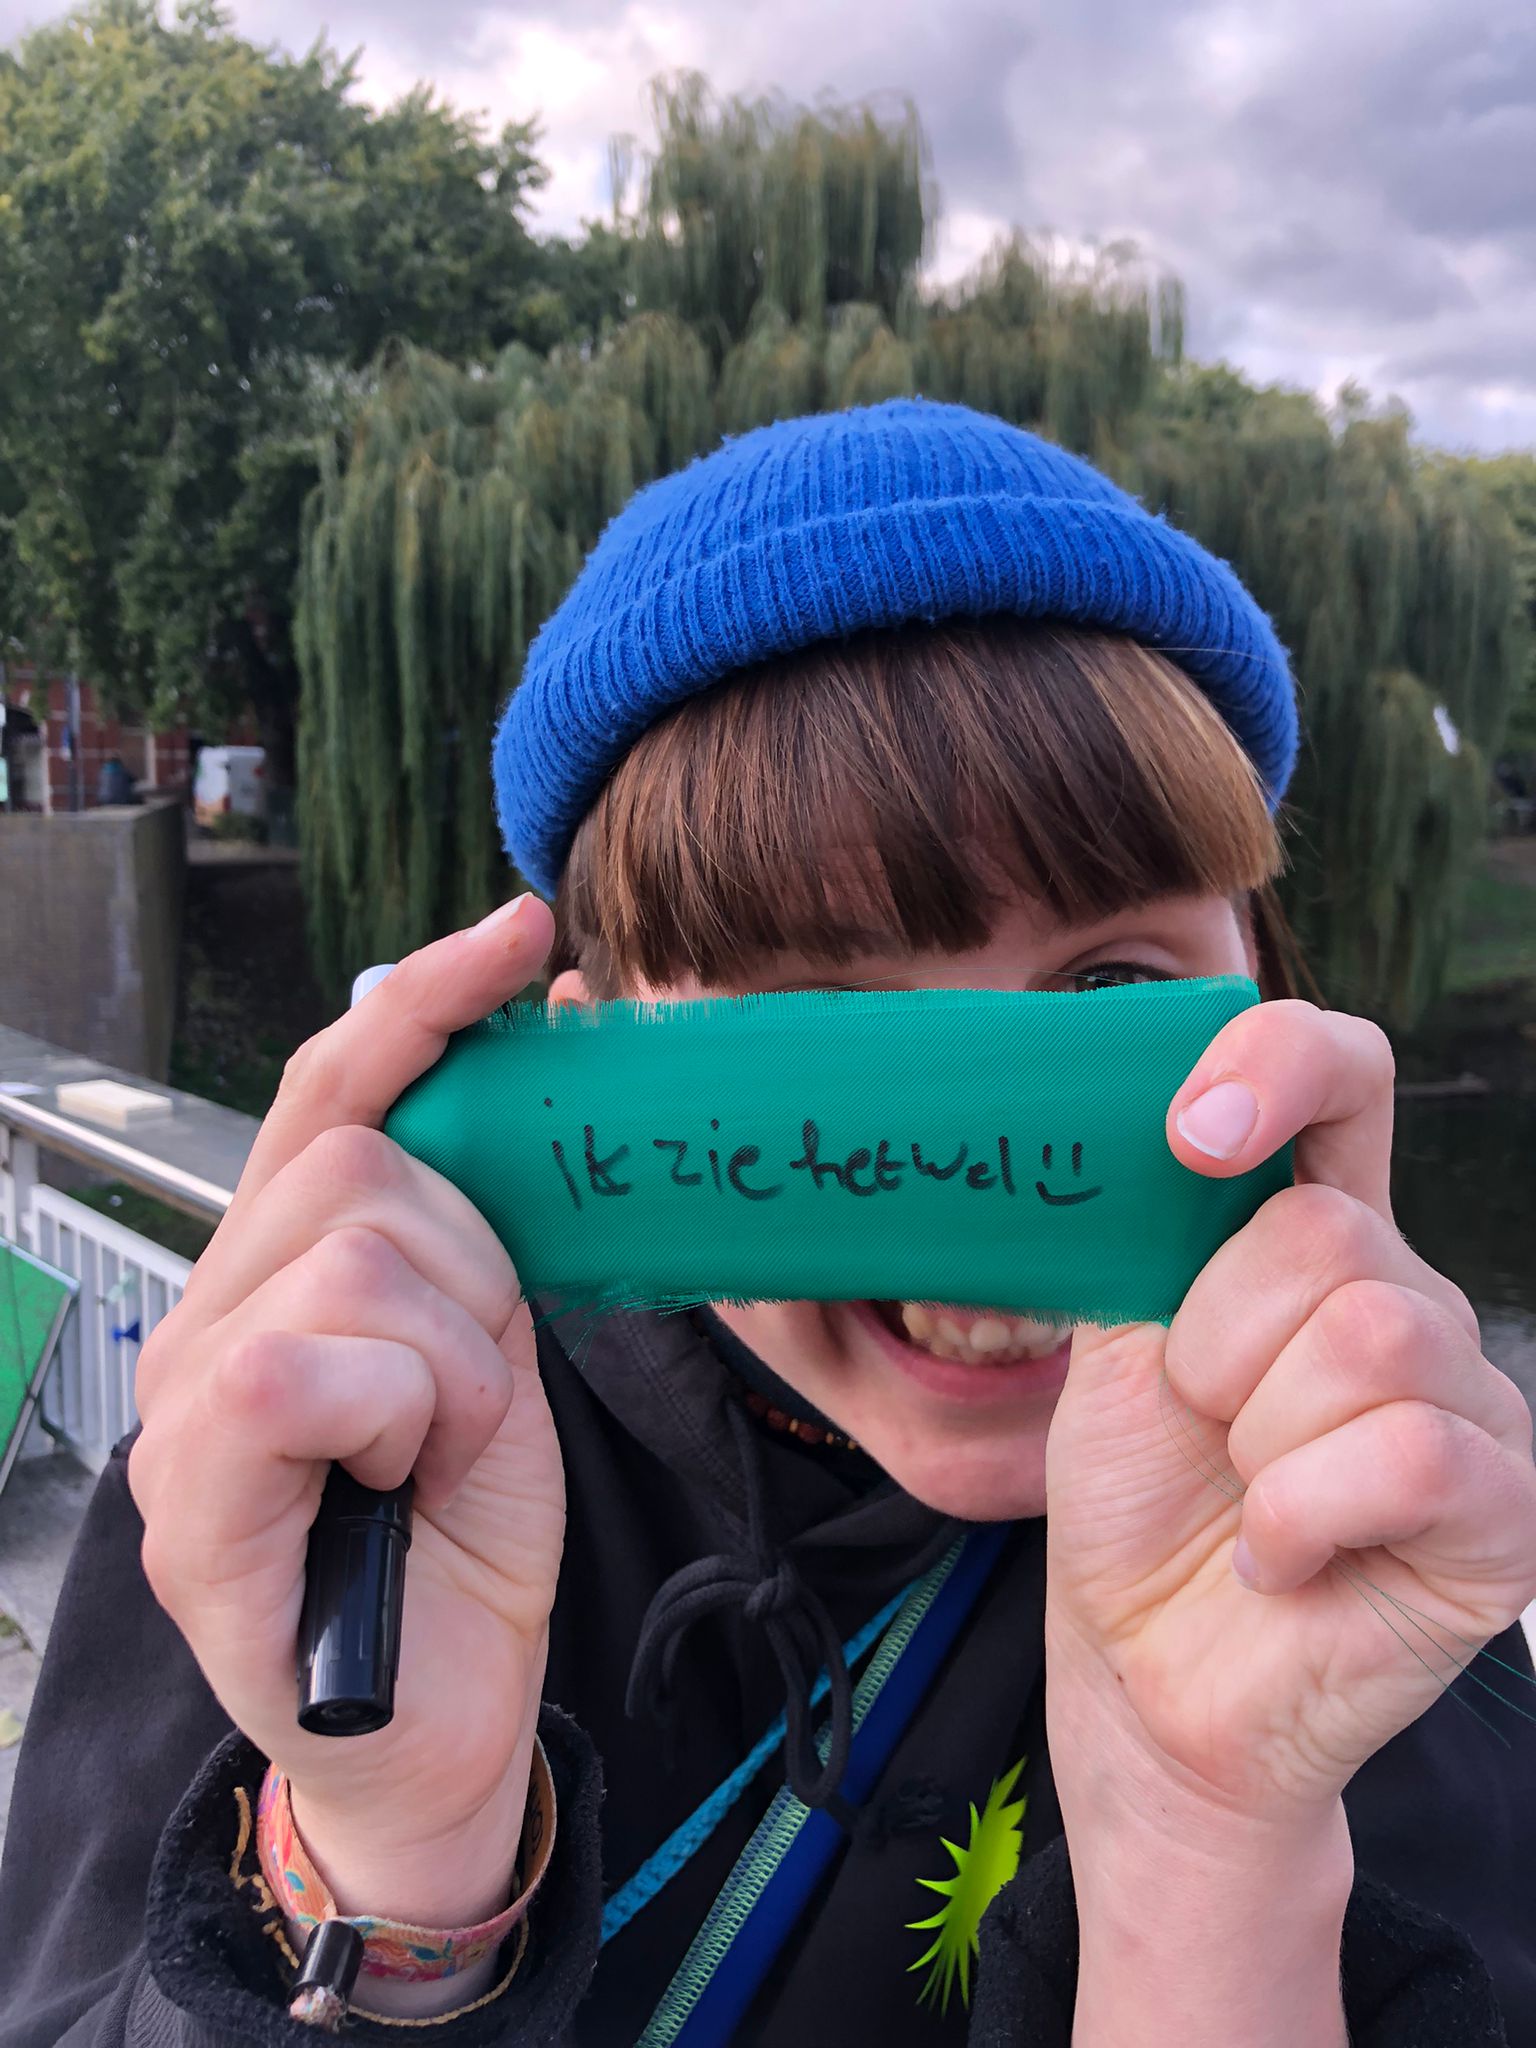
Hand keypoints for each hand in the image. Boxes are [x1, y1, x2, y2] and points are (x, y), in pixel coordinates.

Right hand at [128, 896, 564, 1993]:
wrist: (441, 1726)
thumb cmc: (461, 1540)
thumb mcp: (491, 1355)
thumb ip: (468, 1236)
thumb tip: (517, 1064)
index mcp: (277, 1268)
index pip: (329, 1089)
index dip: (424, 1004)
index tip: (524, 934)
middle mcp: (208, 1313)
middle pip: (357, 1161)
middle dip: (470, 1260)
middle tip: (475, 1383)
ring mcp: (183, 1400)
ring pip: (354, 1254)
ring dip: (453, 1356)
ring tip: (439, 1450)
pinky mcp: (190, 1493)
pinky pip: (299, 1366)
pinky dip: (402, 1410)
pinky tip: (402, 1477)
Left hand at [1043, 1001, 1535, 2041]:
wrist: (1147, 1678)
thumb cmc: (1136, 1503)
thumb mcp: (1115, 1345)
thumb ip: (1147, 1233)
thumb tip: (1131, 1116)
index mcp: (1311, 1235)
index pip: (1344, 1076)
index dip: (1282, 1062)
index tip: (1193, 1134)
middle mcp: (1407, 1297)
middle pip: (1329, 1234)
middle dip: (1214, 1343)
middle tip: (1199, 1426)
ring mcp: (1468, 1402)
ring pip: (1371, 1337)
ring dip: (1256, 1437)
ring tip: (1244, 1497)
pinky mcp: (1503, 1509)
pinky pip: (1410, 1455)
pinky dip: (1301, 1514)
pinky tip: (1281, 1558)